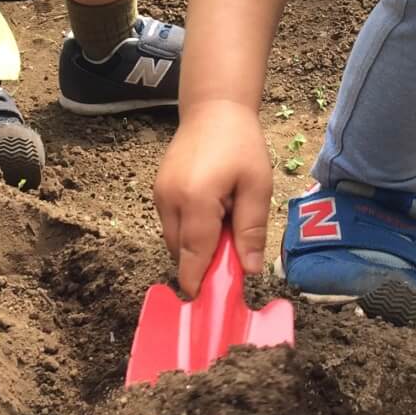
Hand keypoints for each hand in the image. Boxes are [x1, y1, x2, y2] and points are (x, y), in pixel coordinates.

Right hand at [154, 101, 273, 295]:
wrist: (213, 109)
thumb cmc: (240, 144)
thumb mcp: (257, 185)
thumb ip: (251, 229)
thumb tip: (249, 271)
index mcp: (196, 200)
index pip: (194, 255)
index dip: (200, 283)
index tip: (208, 306)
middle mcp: (169, 201)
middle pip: (181, 252)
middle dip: (203, 264)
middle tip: (232, 259)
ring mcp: (159, 196)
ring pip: (174, 241)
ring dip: (196, 246)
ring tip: (225, 225)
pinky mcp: (158, 191)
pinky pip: (171, 225)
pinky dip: (189, 231)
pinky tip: (211, 215)